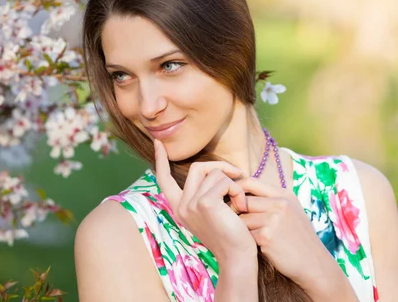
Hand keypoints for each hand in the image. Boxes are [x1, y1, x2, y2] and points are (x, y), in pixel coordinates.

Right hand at [154, 139, 256, 263]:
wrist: (237, 257)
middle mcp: (181, 206)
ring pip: (214, 173)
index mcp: (180, 208)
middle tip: (238, 175)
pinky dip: (237, 190)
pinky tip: (241, 206)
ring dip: (233, 183)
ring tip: (241, 202)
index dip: (161, 160)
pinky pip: (224, 181)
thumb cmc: (231, 236)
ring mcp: (191, 204)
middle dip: (219, 167)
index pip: (164, 179)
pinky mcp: (205, 203)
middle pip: (196, 168)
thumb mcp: (212, 212)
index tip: (158, 143)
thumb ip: (205, 194)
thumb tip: (213, 170)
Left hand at [236, 177, 337, 284]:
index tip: (231, 200)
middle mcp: (280, 204)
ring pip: (242, 219)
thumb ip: (270, 199)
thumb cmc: (298, 237)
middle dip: (236, 212)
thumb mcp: (290, 211)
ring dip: (242, 229)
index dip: (235, 190)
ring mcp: (274, 220)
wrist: (314, 264)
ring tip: (252, 237)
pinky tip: (258, 246)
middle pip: (243, 201)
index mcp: (284, 195)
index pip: (250, 182)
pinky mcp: (267, 236)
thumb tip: (239, 190)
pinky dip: (248, 241)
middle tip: (236, 223)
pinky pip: (245, 234)